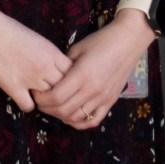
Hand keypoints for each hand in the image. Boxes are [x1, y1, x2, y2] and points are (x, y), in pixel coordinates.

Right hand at [0, 9, 72, 112]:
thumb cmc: (11, 29)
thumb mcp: (38, 40)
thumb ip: (49, 55)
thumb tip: (56, 68)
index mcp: (53, 53)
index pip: (73, 73)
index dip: (69, 78)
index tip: (62, 79)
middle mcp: (45, 67)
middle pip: (62, 88)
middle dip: (58, 90)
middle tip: (50, 90)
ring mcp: (30, 78)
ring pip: (47, 98)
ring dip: (44, 98)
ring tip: (37, 94)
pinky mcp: (13, 87)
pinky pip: (28, 106)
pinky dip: (27, 104)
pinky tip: (23, 97)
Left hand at [34, 12, 152, 130]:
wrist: (128, 40)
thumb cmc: (101, 40)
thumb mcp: (78, 49)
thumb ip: (64, 66)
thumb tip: (52, 79)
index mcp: (82, 74)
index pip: (56, 97)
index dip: (42, 99)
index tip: (36, 93)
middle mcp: (92, 90)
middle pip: (63, 110)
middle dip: (47, 109)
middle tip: (41, 102)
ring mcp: (103, 98)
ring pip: (76, 118)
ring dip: (61, 116)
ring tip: (55, 108)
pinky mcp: (111, 101)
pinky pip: (93, 120)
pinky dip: (80, 122)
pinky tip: (72, 116)